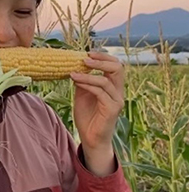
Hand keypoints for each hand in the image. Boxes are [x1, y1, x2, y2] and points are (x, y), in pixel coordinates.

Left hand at [70, 50, 124, 175]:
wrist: (90, 138)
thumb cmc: (87, 116)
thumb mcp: (82, 94)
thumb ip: (83, 80)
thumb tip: (74, 65)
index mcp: (113, 86)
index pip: (115, 65)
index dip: (103, 57)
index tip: (87, 53)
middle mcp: (118, 92)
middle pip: (118, 68)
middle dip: (101, 61)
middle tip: (84, 58)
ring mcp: (117, 101)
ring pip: (107, 80)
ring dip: (88, 74)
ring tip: (73, 72)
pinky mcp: (112, 109)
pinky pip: (101, 93)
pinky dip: (87, 84)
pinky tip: (76, 81)